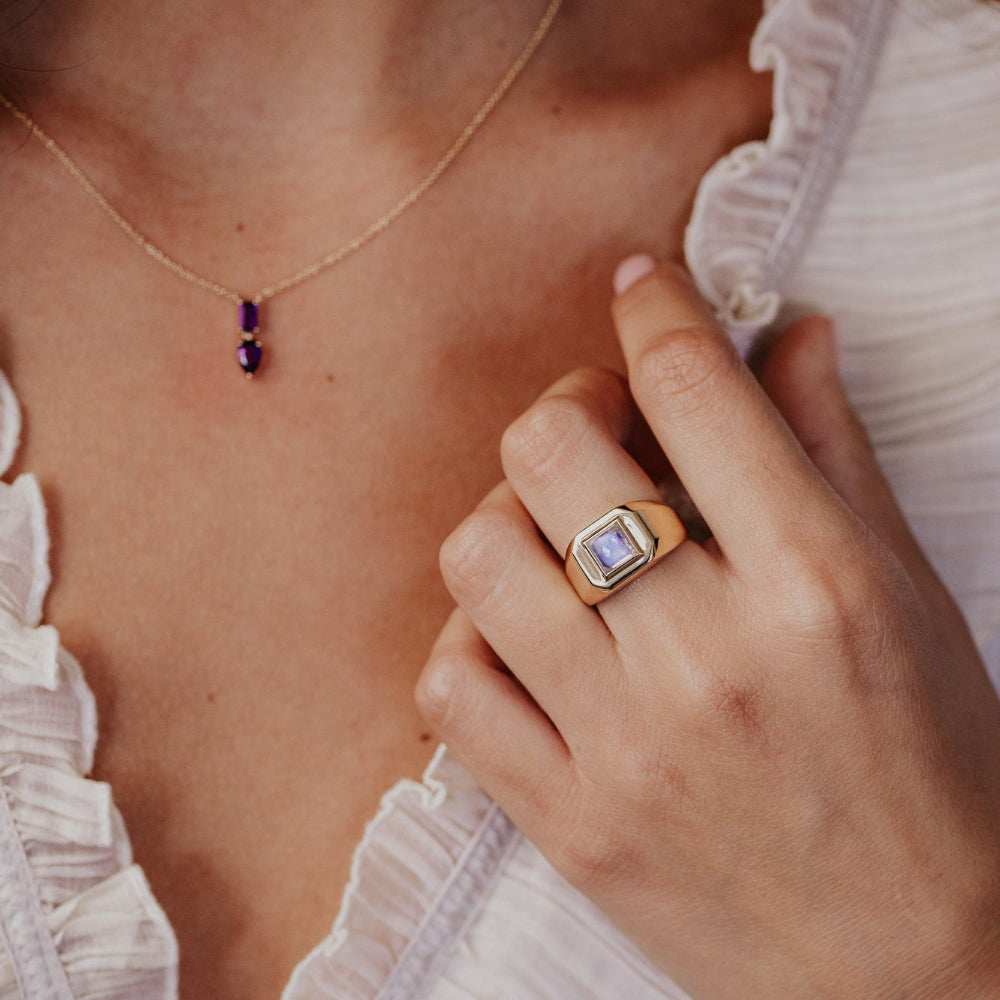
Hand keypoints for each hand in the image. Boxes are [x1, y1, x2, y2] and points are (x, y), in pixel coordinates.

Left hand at [415, 257, 999, 998]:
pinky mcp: (568, 821)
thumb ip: (836, 452)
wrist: (922, 973)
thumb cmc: (935, 774)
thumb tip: (791, 335)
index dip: (654, 309)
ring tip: (552, 535)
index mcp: (816, 584)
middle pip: (552, 450)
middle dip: (567, 403)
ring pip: (480, 555)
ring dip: (506, 516)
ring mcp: (624, 745)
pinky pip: (452, 686)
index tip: (640, 286)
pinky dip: (473, 637)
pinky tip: (525, 637)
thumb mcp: (910, 598)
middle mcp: (709, 656)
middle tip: (596, 423)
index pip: (694, 389)